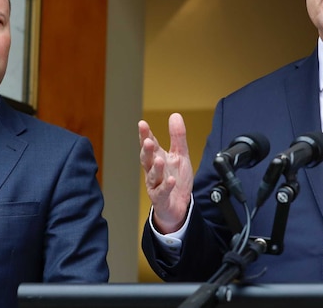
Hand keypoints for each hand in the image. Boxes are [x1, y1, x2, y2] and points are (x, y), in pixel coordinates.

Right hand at [139, 113, 193, 233]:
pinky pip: (162, 192)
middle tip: (147, 141)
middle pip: (147, 159)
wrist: (178, 206)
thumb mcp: (180, 155)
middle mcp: (153, 171)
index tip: (142, 124)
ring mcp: (155, 185)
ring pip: (152, 176)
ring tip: (159, 160)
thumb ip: (177, 137)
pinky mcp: (161, 199)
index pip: (150, 145)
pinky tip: (171, 180)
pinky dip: (166, 186)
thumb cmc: (176, 180)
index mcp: (157, 158)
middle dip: (146, 150)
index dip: (145, 135)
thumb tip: (175, 115)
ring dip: (155, 168)